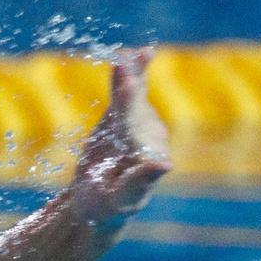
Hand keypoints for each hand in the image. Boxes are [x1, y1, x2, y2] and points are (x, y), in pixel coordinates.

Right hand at [65, 47, 170, 228]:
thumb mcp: (117, 200)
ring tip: (124, 60)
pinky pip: (129, 91)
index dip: (130, 109)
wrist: (96, 199)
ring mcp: (140, 125)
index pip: (138, 131)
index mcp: (148, 159)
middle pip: (136, 111)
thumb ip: (137, 184)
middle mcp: (150, 139)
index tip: (127, 91)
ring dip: (130, 77)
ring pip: (134, 97)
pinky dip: (133, 72)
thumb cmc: (104, 208)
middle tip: (123, 74)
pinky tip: (141, 53)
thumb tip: (165, 165)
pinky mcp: (127, 115)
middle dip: (128, 93)